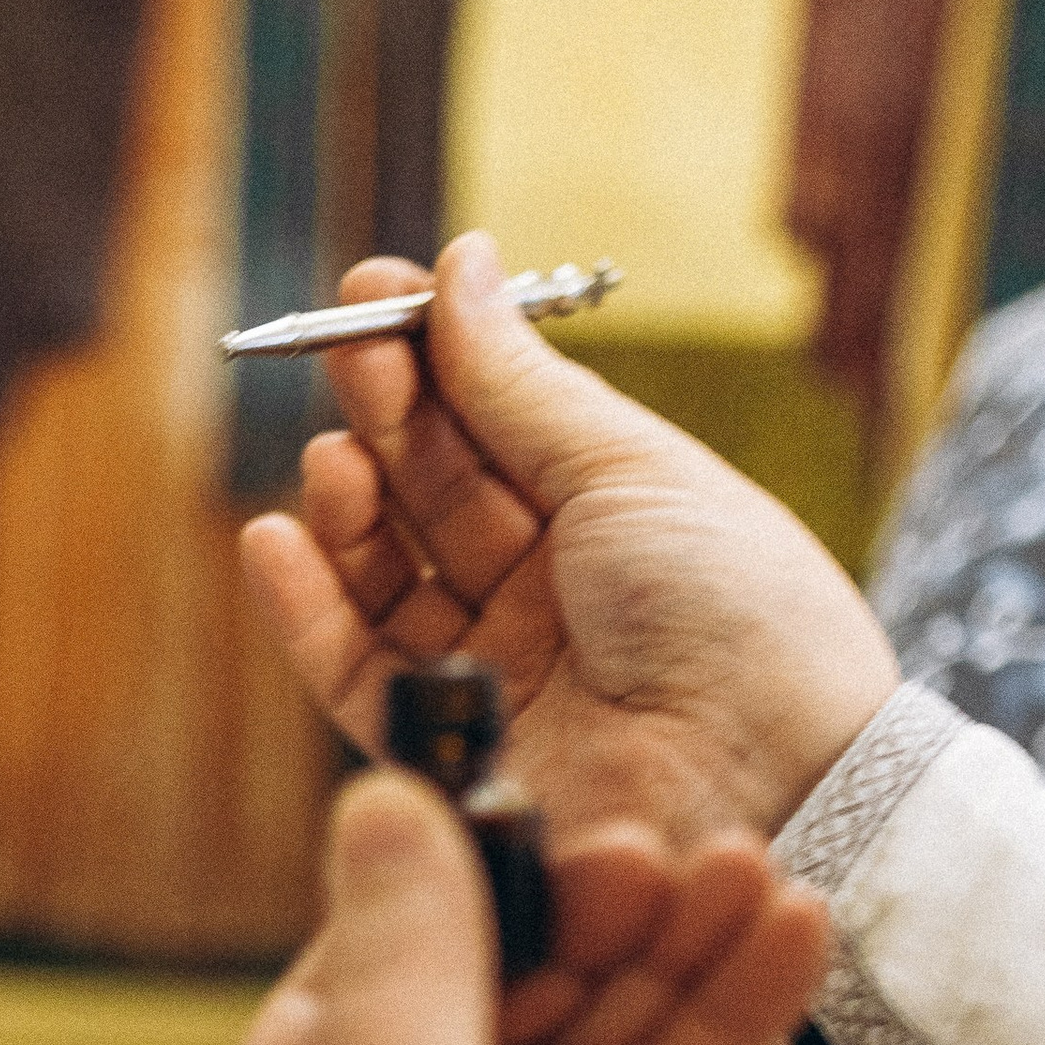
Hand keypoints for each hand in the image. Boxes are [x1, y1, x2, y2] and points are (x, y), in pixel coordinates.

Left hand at [157, 768, 830, 1044]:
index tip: (518, 816)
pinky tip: (771, 942)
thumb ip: (401, 980)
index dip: (427, 910)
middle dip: (564, 935)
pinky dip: (711, 1039)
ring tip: (739, 869)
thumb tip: (375, 812)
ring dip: (653, 970)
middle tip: (654, 845)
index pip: (329, 1011)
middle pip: (465, 1028)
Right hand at [241, 234, 900, 844]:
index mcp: (612, 513)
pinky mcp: (452, 754)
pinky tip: (275, 540)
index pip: (497, 420)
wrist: (769, 776)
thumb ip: (521, 385)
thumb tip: (460, 268)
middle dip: (387, 416)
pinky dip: (307, 609)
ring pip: (389, 577)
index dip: (434, 356)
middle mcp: (550, 590)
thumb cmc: (736, 609)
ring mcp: (497, 671)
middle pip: (436, 491)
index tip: (375, 293)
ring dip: (349, 508)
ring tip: (331, 460)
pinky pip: (356, 676)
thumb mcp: (630, 470)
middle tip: (346, 354)